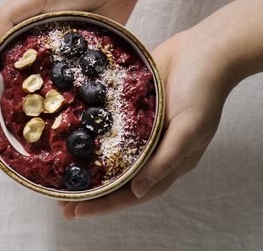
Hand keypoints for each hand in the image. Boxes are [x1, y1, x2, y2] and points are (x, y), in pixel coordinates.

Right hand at [0, 0, 148, 131]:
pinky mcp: (78, 65)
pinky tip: (48, 121)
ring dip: (22, 109)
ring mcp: (55, 58)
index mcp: (16, 29)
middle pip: (7, 78)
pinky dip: (55, 103)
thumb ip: (7, 18)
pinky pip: (64, 87)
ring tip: (12, 134)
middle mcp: (32, 46)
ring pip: (34, 88)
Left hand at [59, 30, 239, 218]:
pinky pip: (107, 127)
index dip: (105, 204)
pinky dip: (90, 135)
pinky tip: (69, 137)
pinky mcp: (129, 109)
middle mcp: (151, 150)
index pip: (133, 192)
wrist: (202, 50)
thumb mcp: (191, 128)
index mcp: (168, 161)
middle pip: (116, 178)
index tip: (76, 212)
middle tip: (60, 202)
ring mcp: (139, 130)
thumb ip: (166, 159)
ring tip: (59, 175)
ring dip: (86, 167)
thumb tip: (139, 191)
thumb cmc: (203, 90)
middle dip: (90, 192)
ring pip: (108, 155)